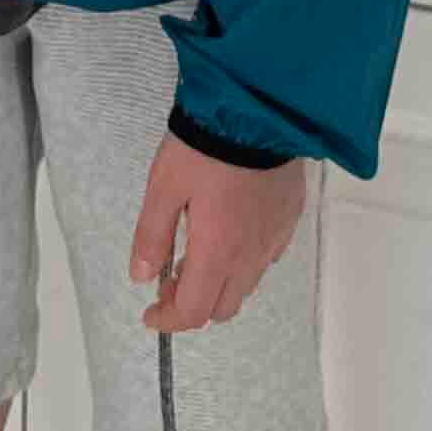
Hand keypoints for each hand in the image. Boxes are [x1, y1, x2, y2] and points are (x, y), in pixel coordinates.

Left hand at [126, 132, 307, 331]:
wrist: (259, 110)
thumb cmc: (205, 148)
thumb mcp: (165, 186)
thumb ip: (152, 235)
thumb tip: (141, 277)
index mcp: (217, 253)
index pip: (194, 312)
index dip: (168, 320)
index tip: (150, 313)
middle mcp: (250, 256)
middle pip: (222, 306)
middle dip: (193, 304)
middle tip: (170, 278)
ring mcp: (275, 237)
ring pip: (247, 284)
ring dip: (219, 284)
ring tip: (197, 253)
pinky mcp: (290, 216)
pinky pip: (267, 256)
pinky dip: (244, 261)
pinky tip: (231, 233)